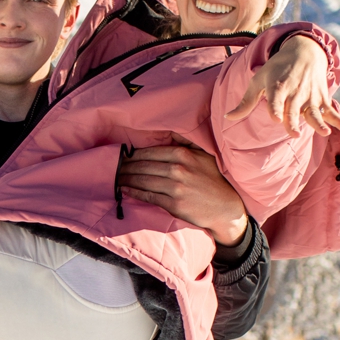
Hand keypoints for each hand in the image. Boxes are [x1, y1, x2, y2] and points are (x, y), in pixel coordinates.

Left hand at [117, 135, 250, 242]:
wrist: (225, 208)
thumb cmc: (214, 180)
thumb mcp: (205, 155)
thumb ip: (187, 142)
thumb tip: (169, 131)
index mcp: (183, 154)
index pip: (149, 152)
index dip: (133, 154)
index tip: (123, 156)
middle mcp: (178, 169)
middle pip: (143, 166)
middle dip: (126, 166)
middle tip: (114, 167)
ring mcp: (175, 187)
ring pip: (143, 180)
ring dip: (126, 178)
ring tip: (117, 177)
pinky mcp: (174, 204)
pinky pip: (148, 196)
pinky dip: (133, 192)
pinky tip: (125, 189)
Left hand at [227, 34, 339, 134]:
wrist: (303, 51)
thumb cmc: (276, 69)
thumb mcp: (258, 81)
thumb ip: (245, 103)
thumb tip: (227, 118)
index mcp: (277, 87)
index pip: (275, 100)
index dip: (275, 109)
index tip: (275, 118)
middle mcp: (294, 92)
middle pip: (293, 109)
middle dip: (293, 120)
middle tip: (293, 133)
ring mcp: (309, 95)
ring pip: (314, 111)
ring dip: (319, 122)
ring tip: (324, 132)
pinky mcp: (321, 97)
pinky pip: (329, 109)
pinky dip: (337, 118)